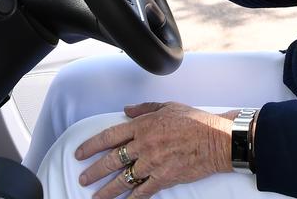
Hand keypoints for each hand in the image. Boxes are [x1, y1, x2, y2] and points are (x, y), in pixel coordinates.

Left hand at [75, 102, 234, 197]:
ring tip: (95, 197)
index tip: (80, 153)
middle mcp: (144, 145)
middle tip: (82, 178)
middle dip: (93, 171)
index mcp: (143, 126)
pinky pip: (142, 192)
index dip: (91, 145)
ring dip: (106, 190)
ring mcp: (152, 163)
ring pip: (123, 179)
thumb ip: (144, 109)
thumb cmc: (195, 121)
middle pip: (111, 160)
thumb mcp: (168, 106)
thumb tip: (126, 111)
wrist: (216, 140)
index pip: (109, 136)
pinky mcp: (163, 178)